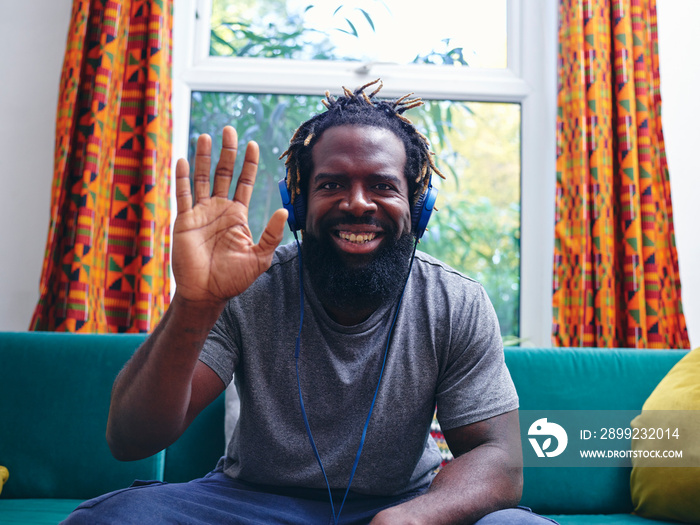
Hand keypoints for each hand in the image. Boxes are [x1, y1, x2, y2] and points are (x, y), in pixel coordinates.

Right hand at [172, 126, 287, 307]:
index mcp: (237, 215)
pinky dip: (182, 178)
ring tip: (206, 136)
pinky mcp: (184, 221)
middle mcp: (219, 210)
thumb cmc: (233, 279)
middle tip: (230, 129)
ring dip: (204, 158)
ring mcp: (201, 213)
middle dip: (227, 152)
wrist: (207, 293)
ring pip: (202, 178)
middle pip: (224, 173)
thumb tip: (284, 211)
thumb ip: (270, 234)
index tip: (252, 144)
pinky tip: (182, 160)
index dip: (248, 164)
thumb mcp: (259, 258)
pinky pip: (182, 195)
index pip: (244, 182)